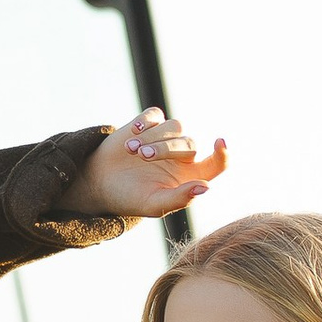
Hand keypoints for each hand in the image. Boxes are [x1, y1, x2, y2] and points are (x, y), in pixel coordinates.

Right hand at [71, 110, 229, 221]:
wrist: (99, 184)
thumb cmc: (131, 198)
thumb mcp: (154, 205)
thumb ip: (180, 198)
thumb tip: (206, 187)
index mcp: (190, 176)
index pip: (216, 164)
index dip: (222, 154)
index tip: (220, 143)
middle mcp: (182, 156)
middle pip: (189, 143)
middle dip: (165, 148)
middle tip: (142, 157)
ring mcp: (165, 138)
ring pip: (174, 126)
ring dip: (153, 136)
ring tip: (131, 150)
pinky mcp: (147, 125)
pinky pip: (155, 115)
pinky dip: (146, 122)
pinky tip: (132, 133)